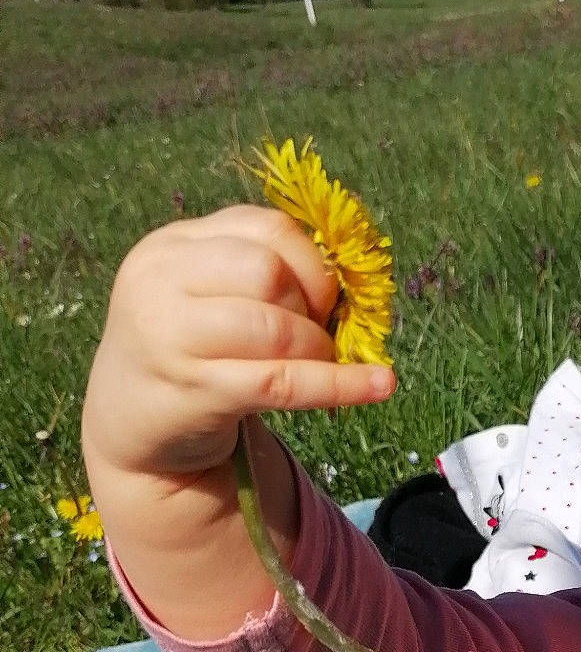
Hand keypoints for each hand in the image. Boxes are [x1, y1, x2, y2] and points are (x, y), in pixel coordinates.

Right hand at [82, 204, 391, 485]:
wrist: (130, 424)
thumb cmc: (188, 351)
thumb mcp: (206, 295)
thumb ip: (258, 271)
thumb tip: (351, 279)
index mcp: (171, 245)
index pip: (265, 227)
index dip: (313, 260)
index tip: (324, 295)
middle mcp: (161, 282)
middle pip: (268, 270)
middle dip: (312, 301)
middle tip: (317, 331)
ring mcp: (171, 337)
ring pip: (275, 326)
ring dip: (318, 347)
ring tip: (320, 360)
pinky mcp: (194, 391)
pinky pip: (283, 382)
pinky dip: (340, 385)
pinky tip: (379, 386)